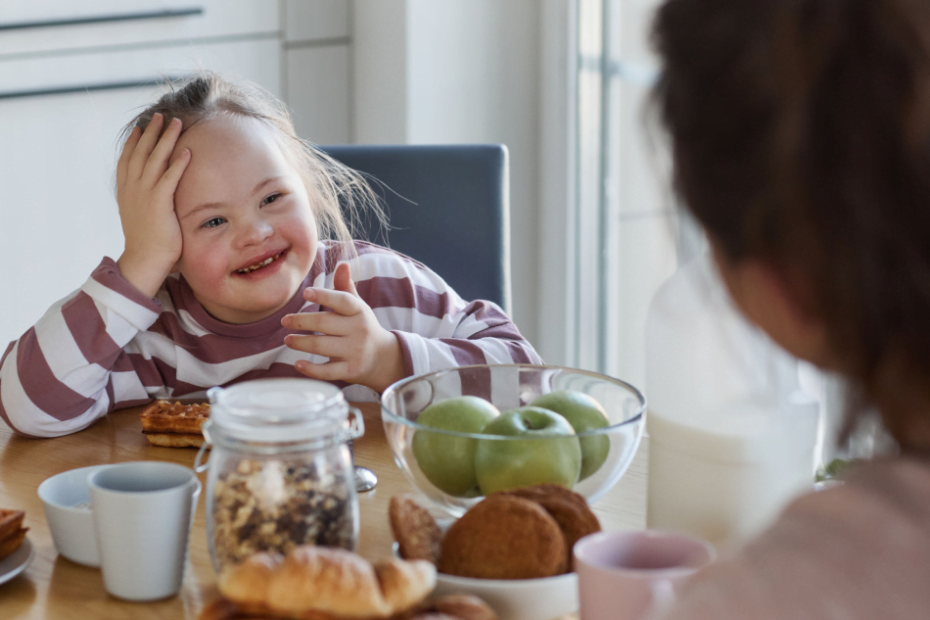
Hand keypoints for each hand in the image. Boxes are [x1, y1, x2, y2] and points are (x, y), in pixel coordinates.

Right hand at [116, 113, 190, 296]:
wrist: (144, 259)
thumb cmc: (147, 241)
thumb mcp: (140, 215)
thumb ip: (144, 200)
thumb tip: (152, 195)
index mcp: (125, 191)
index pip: (127, 159)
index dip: (135, 141)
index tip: (141, 127)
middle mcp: (132, 188)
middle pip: (141, 152)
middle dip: (151, 132)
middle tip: (160, 115)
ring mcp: (144, 194)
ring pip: (155, 159)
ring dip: (166, 139)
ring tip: (176, 123)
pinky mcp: (159, 203)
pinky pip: (169, 177)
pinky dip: (178, 162)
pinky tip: (187, 150)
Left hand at [282, 262, 405, 392]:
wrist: (383, 358)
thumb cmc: (363, 327)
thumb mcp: (358, 307)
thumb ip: (346, 287)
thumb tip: (342, 263)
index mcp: (360, 311)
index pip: (343, 300)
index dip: (324, 295)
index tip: (306, 293)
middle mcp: (359, 330)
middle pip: (325, 323)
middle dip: (301, 322)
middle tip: (285, 321)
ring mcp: (355, 352)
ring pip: (321, 346)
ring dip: (300, 343)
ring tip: (288, 339)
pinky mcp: (351, 371)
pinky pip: (327, 371)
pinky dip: (310, 369)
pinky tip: (297, 364)